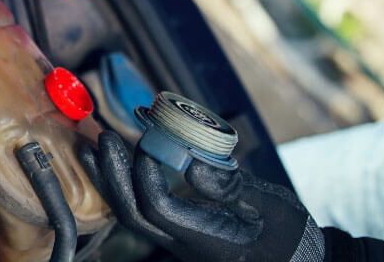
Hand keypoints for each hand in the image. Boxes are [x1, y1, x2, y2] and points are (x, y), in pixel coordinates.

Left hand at [80, 131, 324, 261]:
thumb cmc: (289, 235)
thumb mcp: (272, 207)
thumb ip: (233, 186)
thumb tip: (193, 164)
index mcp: (207, 240)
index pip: (159, 208)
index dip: (146, 174)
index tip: (147, 142)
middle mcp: (184, 245)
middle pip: (134, 214)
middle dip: (114, 175)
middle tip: (104, 138)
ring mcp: (178, 242)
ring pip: (132, 215)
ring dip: (111, 180)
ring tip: (94, 148)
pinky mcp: (178, 234)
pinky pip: (141, 212)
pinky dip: (125, 185)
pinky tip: (115, 164)